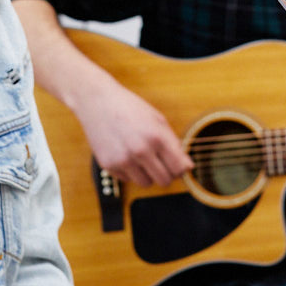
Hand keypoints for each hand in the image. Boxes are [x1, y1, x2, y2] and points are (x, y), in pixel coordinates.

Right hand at [73, 77, 192, 187]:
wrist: (98, 101)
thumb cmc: (130, 108)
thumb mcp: (158, 119)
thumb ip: (174, 144)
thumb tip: (187, 168)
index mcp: (157, 136)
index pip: (179, 168)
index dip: (182, 169)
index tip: (178, 165)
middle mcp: (140, 150)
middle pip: (165, 181)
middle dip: (166, 174)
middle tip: (161, 162)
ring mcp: (123, 159)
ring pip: (146, 183)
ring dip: (148, 174)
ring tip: (143, 157)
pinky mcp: (109, 165)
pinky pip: (128, 180)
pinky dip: (130, 171)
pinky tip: (126, 154)